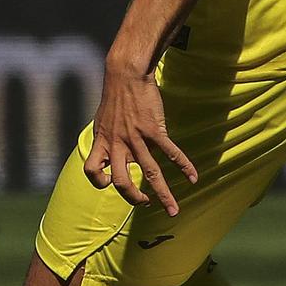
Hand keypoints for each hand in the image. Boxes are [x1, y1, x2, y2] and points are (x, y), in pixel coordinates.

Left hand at [84, 62, 196, 215]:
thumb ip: (107, 143)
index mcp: (102, 143)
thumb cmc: (115, 99)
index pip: (92, 172)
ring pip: (151, 174)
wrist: (126, 74)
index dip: (100, 182)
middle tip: (144, 204)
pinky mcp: (154, 130)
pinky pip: (171, 153)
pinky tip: (193, 178)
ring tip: (173, 210)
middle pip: (121, 182)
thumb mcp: (102, 122)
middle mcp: (117, 144)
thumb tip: (113, 160)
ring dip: (164, 196)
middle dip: (134, 199)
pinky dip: (184, 167)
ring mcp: (136, 138)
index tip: (111, 182)